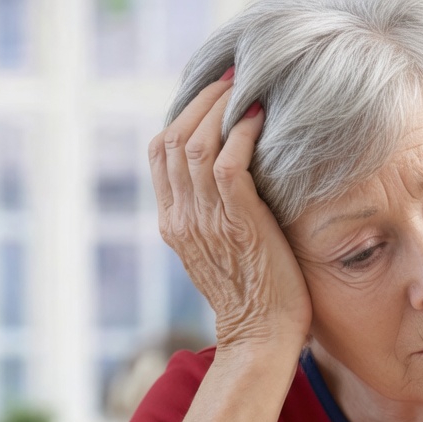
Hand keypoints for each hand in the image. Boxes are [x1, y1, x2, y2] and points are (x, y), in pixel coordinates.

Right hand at [148, 69, 310, 355]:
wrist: (261, 339)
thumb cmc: (255, 299)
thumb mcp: (221, 252)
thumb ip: (216, 216)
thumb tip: (234, 178)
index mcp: (173, 222)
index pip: (161, 152)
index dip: (183, 116)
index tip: (211, 97)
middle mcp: (182, 218)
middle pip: (173, 138)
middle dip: (202, 101)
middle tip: (230, 81)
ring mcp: (206, 221)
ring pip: (196, 144)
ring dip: (221, 109)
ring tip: (246, 91)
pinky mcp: (239, 224)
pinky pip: (230, 164)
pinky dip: (242, 134)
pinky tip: (259, 121)